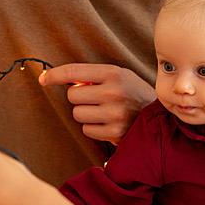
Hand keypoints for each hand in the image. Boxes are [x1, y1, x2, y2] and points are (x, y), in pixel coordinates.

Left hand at [39, 63, 154, 143]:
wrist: (161, 116)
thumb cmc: (132, 93)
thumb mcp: (118, 76)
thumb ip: (92, 77)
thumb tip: (57, 79)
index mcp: (113, 73)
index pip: (74, 72)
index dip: (54, 75)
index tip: (43, 79)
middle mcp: (113, 92)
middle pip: (72, 96)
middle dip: (79, 98)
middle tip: (95, 99)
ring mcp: (114, 114)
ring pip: (78, 114)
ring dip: (86, 114)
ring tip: (104, 111)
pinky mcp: (114, 132)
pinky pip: (87, 130)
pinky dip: (93, 128)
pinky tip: (108, 123)